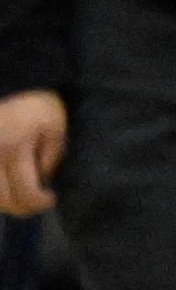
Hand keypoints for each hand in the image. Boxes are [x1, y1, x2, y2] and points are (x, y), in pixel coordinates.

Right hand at [0, 89, 59, 214]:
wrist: (12, 82)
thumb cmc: (36, 104)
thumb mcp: (55, 129)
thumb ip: (49, 160)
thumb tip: (41, 184)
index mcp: (13, 148)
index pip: (25, 194)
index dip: (41, 203)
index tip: (50, 198)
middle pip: (2, 201)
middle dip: (22, 207)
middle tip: (36, 200)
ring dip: (4, 201)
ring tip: (19, 193)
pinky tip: (6, 184)